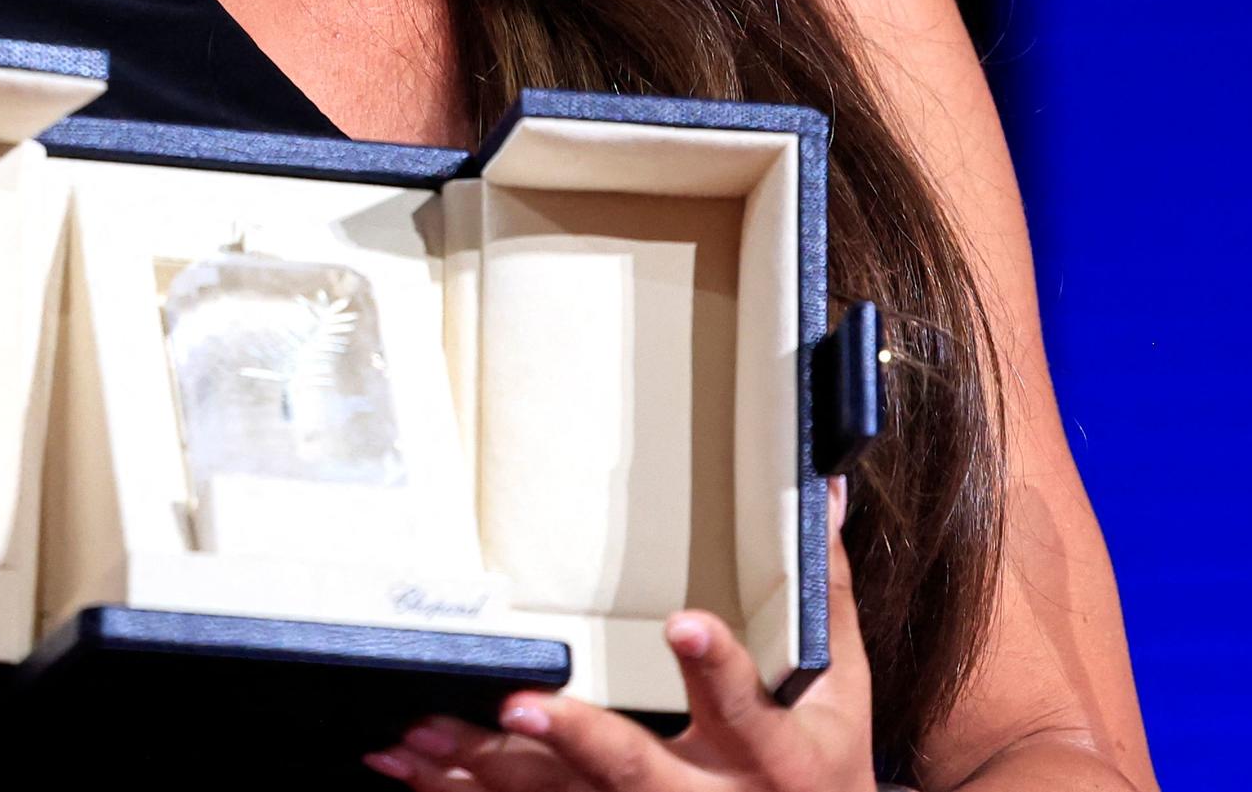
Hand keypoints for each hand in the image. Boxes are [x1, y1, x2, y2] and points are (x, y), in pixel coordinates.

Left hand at [366, 476, 871, 791]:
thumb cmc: (824, 769)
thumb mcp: (839, 693)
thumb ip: (822, 596)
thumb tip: (823, 488)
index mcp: (769, 750)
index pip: (744, 703)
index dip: (713, 664)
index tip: (682, 621)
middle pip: (634, 770)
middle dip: (576, 740)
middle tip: (517, 703)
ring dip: (487, 768)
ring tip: (421, 736)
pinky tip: (412, 772)